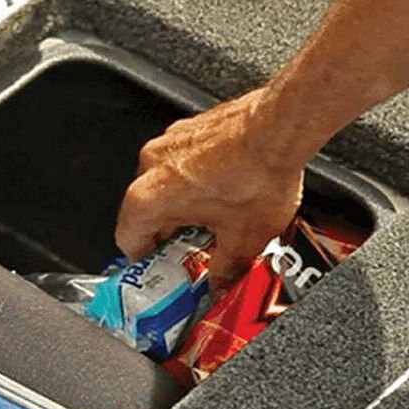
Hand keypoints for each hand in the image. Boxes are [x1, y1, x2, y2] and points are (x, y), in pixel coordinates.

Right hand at [115, 88, 304, 297]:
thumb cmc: (257, 173)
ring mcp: (167, 143)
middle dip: (167, 233)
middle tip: (190, 248)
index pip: (127, 239)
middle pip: (144, 211)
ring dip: (180, 204)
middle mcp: (150, 167)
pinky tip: (223, 189)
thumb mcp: (243, 239)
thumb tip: (221, 281)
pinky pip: (179, 162)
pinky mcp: (186, 129)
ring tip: (212, 218)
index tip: (157, 267)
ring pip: (162, 184)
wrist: (281, 127)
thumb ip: (225, 268)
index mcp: (149, 198)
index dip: (142, 259)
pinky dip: (193, 179)